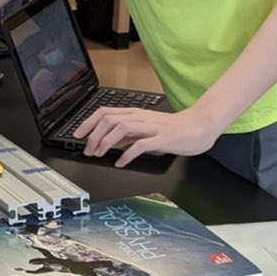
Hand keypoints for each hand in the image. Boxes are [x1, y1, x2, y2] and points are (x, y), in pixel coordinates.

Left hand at [75, 106, 221, 167]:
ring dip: (106, 141)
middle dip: (93, 134)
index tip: (78, 135)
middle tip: (87, 149)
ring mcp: (150, 127)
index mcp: (134, 113)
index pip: (105, 112)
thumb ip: (127, 133)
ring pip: (121, 127)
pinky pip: (140, 145)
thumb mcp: (145, 128)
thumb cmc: (173, 128)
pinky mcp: (161, 138)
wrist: (199, 126)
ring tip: (99, 154)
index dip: (88, 122)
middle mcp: (140, 117)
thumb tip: (108, 140)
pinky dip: (126, 154)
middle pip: (109, 119)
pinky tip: (120, 163)